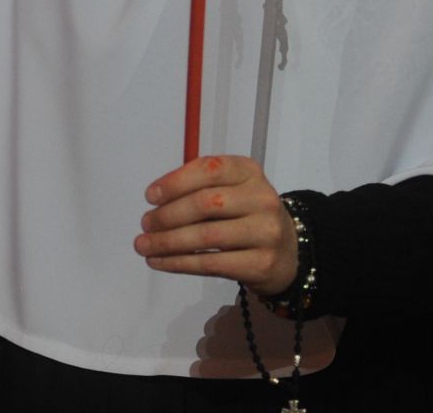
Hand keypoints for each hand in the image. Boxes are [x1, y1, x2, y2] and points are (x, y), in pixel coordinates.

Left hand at [133, 155, 297, 295]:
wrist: (288, 252)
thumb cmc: (247, 214)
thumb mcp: (231, 190)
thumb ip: (199, 187)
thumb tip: (156, 200)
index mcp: (249, 171)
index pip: (209, 169)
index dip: (175, 182)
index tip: (150, 196)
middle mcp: (261, 198)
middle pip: (205, 204)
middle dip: (167, 215)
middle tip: (145, 224)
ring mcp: (265, 232)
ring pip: (206, 236)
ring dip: (167, 242)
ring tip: (144, 245)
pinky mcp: (261, 264)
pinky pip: (211, 264)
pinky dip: (179, 263)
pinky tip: (160, 262)